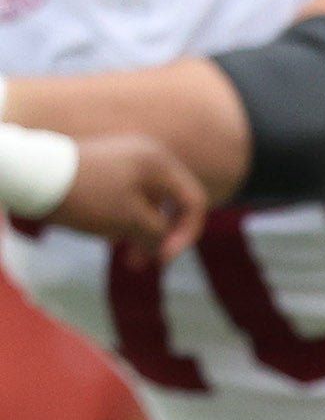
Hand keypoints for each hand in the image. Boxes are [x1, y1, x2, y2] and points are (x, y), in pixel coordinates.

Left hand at [56, 132, 207, 258]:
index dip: (187, 234)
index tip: (165, 258)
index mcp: (160, 163)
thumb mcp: (133, 221)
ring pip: (147, 204)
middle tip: (149, 263)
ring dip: (143, 233)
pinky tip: (112, 240)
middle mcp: (146, 156)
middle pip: (170, 204)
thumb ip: (161, 234)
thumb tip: (166, 243)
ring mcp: (124, 160)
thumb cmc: (90, 198)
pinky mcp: (105, 169)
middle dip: (162, 237)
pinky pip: (128, 198)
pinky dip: (127, 220)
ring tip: (128, 260)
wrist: (35, 177)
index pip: (194, 202)